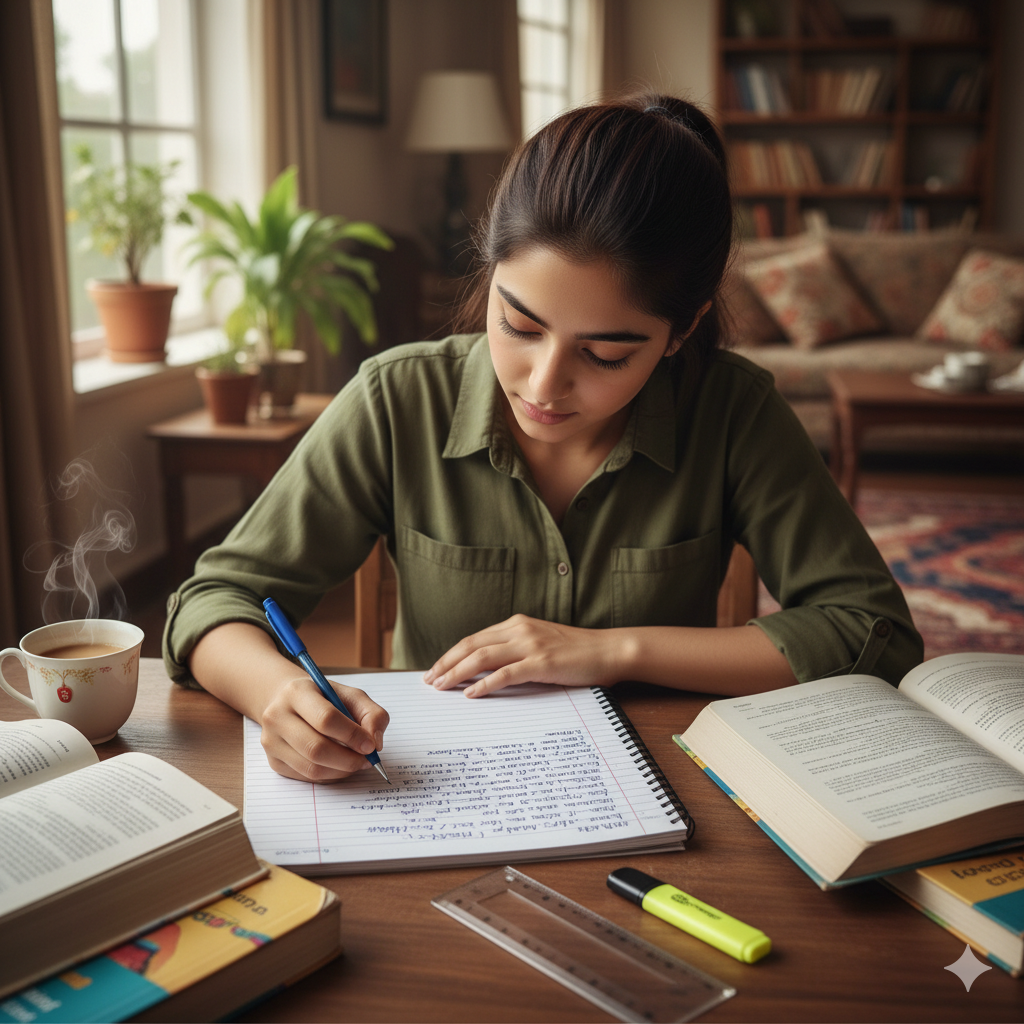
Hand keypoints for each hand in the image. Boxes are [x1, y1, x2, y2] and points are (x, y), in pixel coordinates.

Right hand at [259, 676, 389, 781]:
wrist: (287, 702)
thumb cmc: (323, 698)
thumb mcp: (350, 695)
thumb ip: (371, 714)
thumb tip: (375, 743)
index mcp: (297, 692)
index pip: (326, 719)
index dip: (352, 735)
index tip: (371, 745)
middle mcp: (277, 716)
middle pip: (316, 748)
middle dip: (349, 759)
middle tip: (368, 760)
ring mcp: (271, 741)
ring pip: (311, 768)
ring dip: (341, 770)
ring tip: (357, 763)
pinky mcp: (273, 761)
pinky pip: (306, 777)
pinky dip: (329, 776)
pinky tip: (339, 765)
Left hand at [422, 614, 628, 696]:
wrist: (608, 650)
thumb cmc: (577, 652)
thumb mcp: (541, 644)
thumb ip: (516, 650)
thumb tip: (486, 670)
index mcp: (517, 624)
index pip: (474, 638)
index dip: (451, 654)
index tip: (435, 669)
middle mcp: (519, 630)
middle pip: (471, 645)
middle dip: (446, 663)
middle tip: (428, 681)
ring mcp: (530, 645)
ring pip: (482, 657)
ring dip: (457, 673)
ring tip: (441, 687)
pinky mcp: (541, 663)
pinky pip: (505, 673)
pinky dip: (484, 684)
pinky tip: (470, 694)